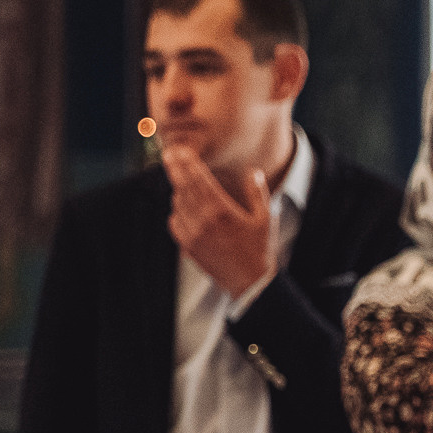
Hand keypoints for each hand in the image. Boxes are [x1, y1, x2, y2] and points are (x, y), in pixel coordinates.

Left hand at [164, 146, 274, 297]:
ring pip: (178, 204)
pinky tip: (181, 207)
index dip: (189, 163)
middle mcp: (203, 220)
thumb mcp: (264, 219)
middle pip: (184, 187)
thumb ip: (257, 193)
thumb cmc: (259, 250)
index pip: (200, 180)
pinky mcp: (188, 246)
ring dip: (178, 191)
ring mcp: (193, 234)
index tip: (181, 150)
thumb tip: (252, 172)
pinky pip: (174, 223)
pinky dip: (176, 212)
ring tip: (180, 180)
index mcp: (222, 210)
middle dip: (176, 169)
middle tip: (168, 154)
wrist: (249, 282)